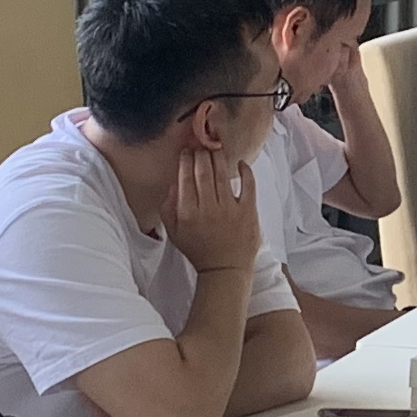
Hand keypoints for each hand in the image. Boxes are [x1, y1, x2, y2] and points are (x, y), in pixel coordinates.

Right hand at [165, 145, 263, 273]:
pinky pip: (248, 184)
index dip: (185, 160)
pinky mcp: (248, 211)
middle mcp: (207, 208)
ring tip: (217, 150)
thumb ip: (168, 208)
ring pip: (222, 174)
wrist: (225, 270)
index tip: (187, 152)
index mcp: (188, 213)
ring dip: (219, 158)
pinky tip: (241, 163)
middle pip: (203, 171)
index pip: (185, 178)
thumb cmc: (199, 250)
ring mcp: (229, 209)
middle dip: (201, 154)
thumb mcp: (174, 233)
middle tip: (201, 147)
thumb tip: (173, 184)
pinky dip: (245, 171)